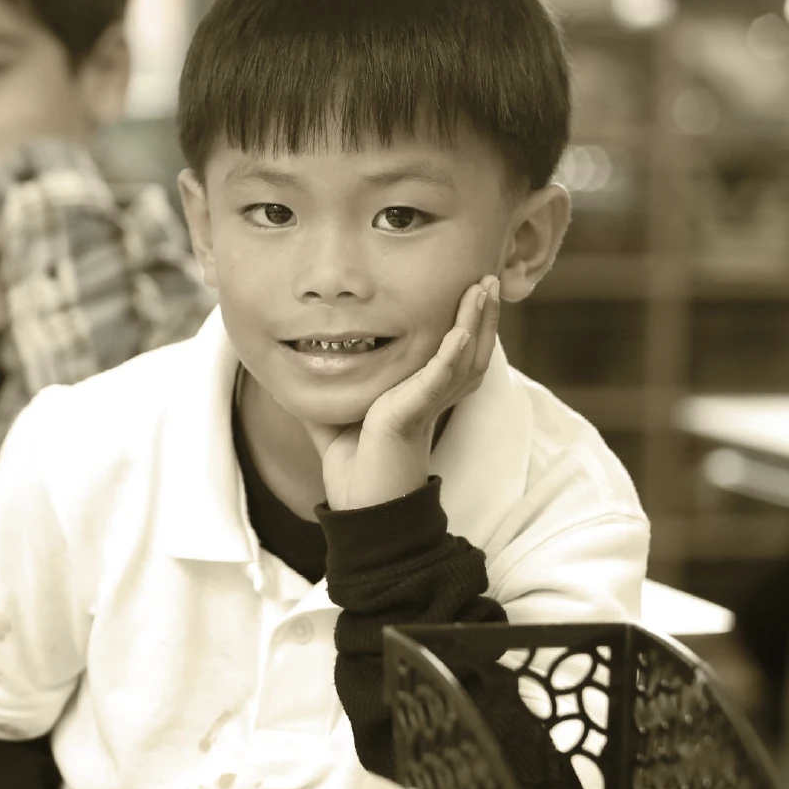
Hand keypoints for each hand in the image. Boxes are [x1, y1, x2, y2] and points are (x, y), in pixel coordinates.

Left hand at [305, 276, 499, 510]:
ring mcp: (425, 406)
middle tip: (488, 277)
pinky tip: (461, 332)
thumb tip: (300, 369)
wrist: (359, 511)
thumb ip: (330, 389)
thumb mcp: (337, 416)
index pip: (452, 352)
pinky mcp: (411, 416)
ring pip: (464, 357)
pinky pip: (437, 381)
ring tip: (485, 288)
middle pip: (471, 348)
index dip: (466, 322)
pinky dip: (450, 355)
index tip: (470, 288)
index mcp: (421, 396)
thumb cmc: (353, 468)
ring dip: (476, 321)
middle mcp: (431, 398)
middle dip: (482, 313)